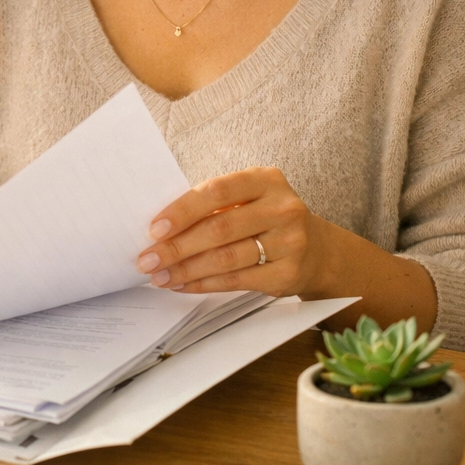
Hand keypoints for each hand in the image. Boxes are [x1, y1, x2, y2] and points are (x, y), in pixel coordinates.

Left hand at [136, 166, 326, 296]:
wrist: (317, 250)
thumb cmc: (266, 217)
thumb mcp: (249, 198)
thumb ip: (213, 204)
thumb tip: (160, 226)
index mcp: (266, 180)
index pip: (217, 192)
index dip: (182, 210)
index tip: (154, 228)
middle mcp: (282, 208)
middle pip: (219, 229)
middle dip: (176, 247)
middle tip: (147, 259)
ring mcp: (289, 242)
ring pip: (225, 258)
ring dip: (186, 269)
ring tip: (159, 276)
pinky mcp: (287, 274)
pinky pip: (236, 281)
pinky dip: (204, 284)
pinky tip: (182, 284)